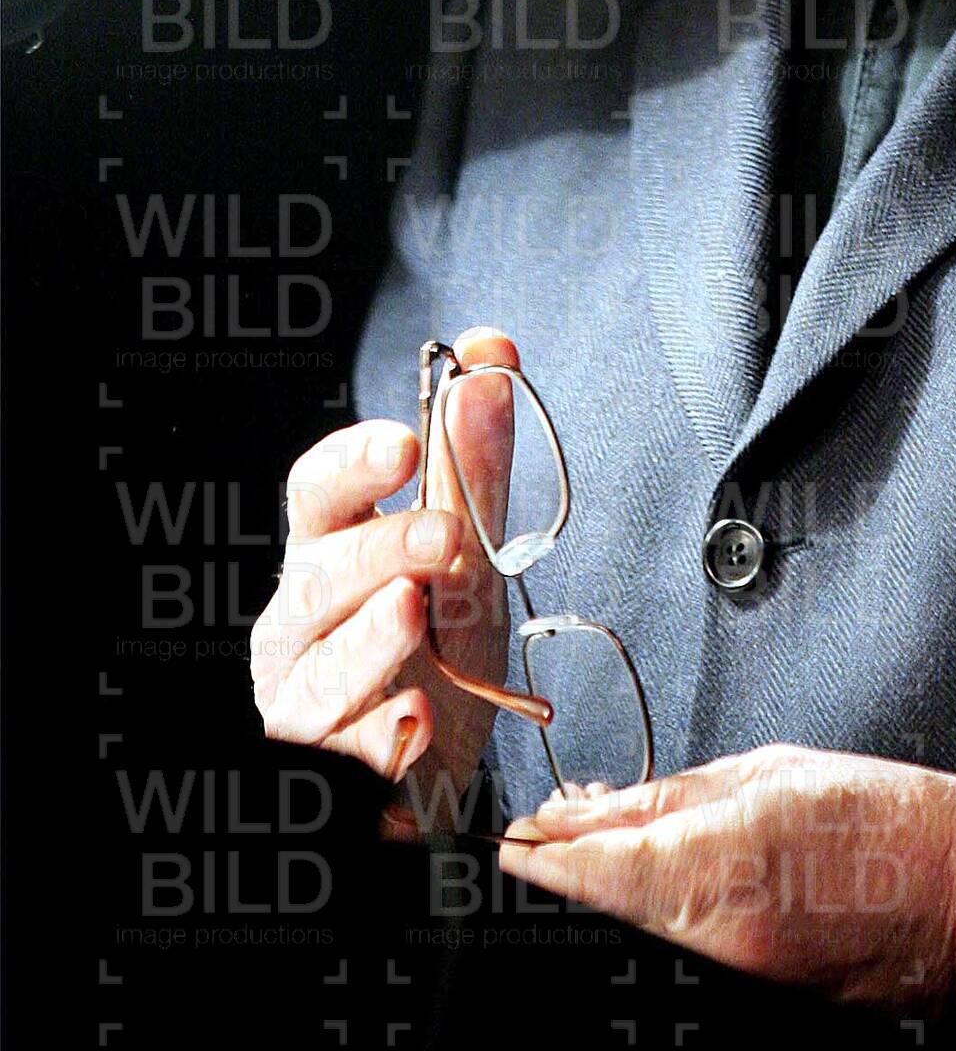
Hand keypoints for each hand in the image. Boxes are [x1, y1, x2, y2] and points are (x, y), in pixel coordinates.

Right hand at [249, 327, 519, 823]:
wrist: (433, 768)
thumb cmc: (436, 647)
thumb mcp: (466, 556)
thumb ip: (472, 464)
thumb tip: (491, 351)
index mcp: (330, 552)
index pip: (318, 494)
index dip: (352, 465)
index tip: (405, 443)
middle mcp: (301, 623)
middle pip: (318, 577)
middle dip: (379, 549)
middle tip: (445, 533)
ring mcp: (303, 700)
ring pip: (319, 669)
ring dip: (368, 639)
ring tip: (413, 608)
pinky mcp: (325, 767)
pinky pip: (343, 755)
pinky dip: (378, 741)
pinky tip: (415, 721)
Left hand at [498, 742, 955, 1037]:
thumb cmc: (894, 824)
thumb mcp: (778, 773)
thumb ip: (675, 796)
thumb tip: (593, 810)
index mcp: (726, 860)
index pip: (591, 870)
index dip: (538, 856)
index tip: (512, 839)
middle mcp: (720, 935)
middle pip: (599, 914)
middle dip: (561, 878)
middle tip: (541, 843)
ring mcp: (734, 979)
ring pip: (633, 936)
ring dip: (604, 898)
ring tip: (599, 857)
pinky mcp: (751, 1000)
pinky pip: (676, 953)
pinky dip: (652, 921)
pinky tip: (656, 891)